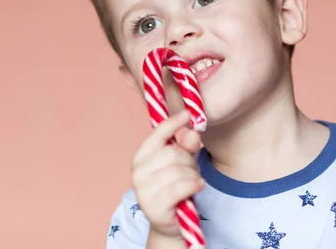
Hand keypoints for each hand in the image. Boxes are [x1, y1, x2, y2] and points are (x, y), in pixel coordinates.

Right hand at [131, 109, 204, 238]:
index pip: (156, 135)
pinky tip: (198, 186)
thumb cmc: (175, 187)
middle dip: (189, 159)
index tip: (187, 114)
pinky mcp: (154, 206)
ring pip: (179, 170)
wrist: (173, 221)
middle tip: (192, 170)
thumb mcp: (183, 162)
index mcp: (141, 157)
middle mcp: (138, 172)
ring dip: (193, 175)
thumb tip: (192, 132)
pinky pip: (181, 186)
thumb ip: (186, 146)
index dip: (172, 123)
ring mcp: (143, 190)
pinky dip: (194, 184)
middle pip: (173, 153)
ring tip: (192, 182)